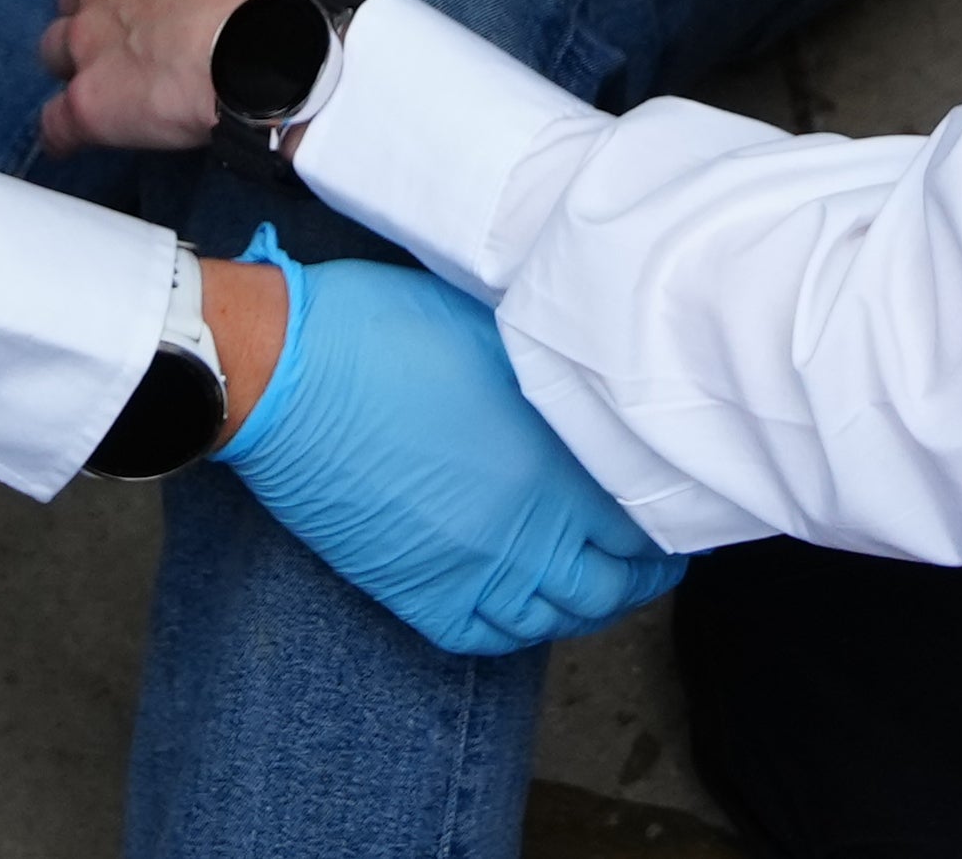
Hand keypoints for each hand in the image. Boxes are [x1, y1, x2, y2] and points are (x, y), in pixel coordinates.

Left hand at [38, 0, 325, 156]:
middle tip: (139, 43)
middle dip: (97, 17)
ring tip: (110, 89)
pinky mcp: (92, 103)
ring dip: (75, 67)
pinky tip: (80, 141)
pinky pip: (57, 124)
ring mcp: (92, 42)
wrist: (280, 41)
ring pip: (56, 52)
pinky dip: (64, 133)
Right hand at [213, 240, 683, 654]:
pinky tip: (529, 607)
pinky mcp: (416, 592)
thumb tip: (586, 381)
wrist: (289, 373)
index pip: (640, 515)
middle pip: (609, 581)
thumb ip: (550, 365)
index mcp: (554, 459)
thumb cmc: (384, 327)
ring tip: (602, 582)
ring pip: (555, 617)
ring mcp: (470, 570)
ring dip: (588, 604)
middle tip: (653, 554)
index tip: (672, 494)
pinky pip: (485, 638)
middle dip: (641, 573)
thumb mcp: (492, 323)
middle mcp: (525, 530)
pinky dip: (518, 632)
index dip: (664, 510)